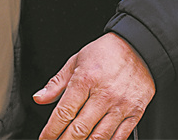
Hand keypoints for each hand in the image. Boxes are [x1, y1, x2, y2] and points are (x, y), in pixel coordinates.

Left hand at [34, 33, 153, 139]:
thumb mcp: (75, 61)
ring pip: (99, 137)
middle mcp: (104, 94)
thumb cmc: (105, 53)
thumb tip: (39, 98)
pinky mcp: (135, 112)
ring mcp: (121, 105)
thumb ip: (56, 83)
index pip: (64, 112)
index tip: (45, 137)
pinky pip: (120, 136)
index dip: (51, 130)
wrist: (139, 47)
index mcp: (85, 79)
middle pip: (80, 129)